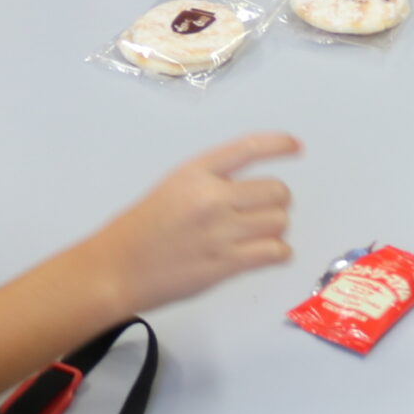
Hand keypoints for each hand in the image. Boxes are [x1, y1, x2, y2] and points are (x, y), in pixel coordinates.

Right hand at [89, 133, 297, 316]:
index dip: (278, 144)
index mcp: (196, 172)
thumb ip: (209, 183)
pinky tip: (269, 253)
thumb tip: (248, 192)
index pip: (249, 148)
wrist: (116, 269)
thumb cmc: (140, 229)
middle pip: (276, 191)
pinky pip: (275, 252)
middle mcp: (213, 197)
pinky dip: (279, 252)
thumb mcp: (173, 188)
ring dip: (276, 228)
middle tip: (263, 211)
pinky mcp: (226, 264)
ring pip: (279, 221)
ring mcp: (221, 232)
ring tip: (260, 235)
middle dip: (277, 201)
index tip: (297, 147)